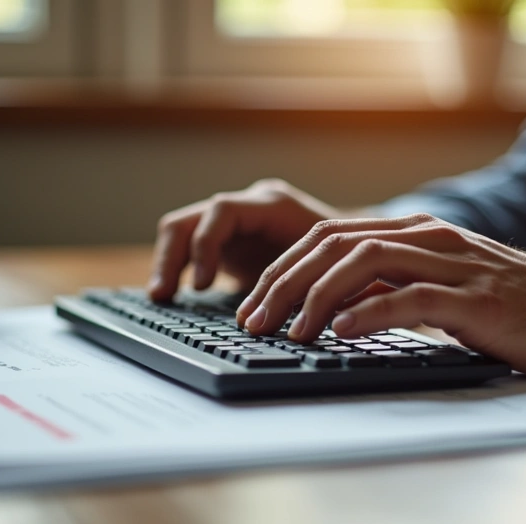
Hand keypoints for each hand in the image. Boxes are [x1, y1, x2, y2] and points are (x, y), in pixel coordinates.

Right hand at [148, 179, 348, 300]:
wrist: (364, 247)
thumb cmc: (351, 260)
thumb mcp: (327, 270)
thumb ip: (301, 285)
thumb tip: (275, 317)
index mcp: (273, 205)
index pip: (222, 211)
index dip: (206, 247)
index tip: (202, 286)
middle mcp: (250, 205)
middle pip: (191, 219)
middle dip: (172, 257)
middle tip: (163, 295)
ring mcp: (238, 220)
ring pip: (184, 230)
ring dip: (169, 262)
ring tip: (161, 297)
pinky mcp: (231, 239)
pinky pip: (193, 246)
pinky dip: (181, 268)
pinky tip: (175, 295)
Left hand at [236, 214, 525, 377]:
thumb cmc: (515, 308)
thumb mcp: (445, 289)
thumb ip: (397, 289)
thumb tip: (335, 316)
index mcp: (417, 235)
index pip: (330, 237)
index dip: (284, 269)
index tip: (253, 305)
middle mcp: (429, 239)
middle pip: (335, 244)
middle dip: (284, 282)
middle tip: (252, 320)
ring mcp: (454, 265)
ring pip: (365, 261)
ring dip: (316, 297)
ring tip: (288, 331)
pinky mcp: (477, 299)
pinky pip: (412, 297)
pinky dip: (369, 312)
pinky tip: (340, 332)